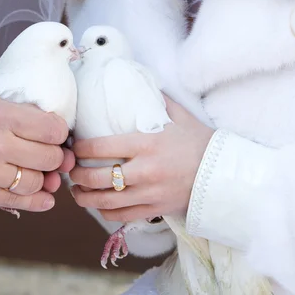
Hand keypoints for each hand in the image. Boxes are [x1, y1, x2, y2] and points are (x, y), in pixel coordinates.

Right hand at [0, 64, 72, 211]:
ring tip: (41, 170)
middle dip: (55, 154)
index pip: (53, 129)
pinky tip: (44, 197)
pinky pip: (17, 203)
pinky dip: (36, 202)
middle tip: (50, 151)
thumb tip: (27, 71)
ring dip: (44, 177)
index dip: (59, 130)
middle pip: (49, 158)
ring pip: (36, 183)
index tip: (54, 130)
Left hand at [69, 96, 213, 221]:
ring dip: (84, 198)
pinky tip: (98, 205)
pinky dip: (105, 212)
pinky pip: (122, 216)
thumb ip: (153, 99)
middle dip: (77, 175)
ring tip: (76, 192)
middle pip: (97, 178)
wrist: (224, 172)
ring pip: (105, 201)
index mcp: (146, 143)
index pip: (100, 147)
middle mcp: (145, 170)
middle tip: (71, 170)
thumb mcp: (177, 115)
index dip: (79, 149)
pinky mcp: (156, 209)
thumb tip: (134, 78)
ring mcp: (150, 193)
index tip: (73, 148)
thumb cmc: (199, 141)